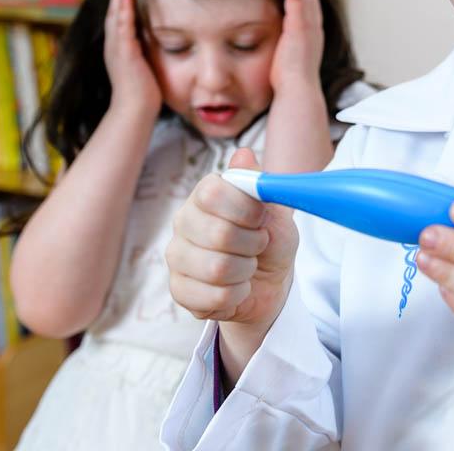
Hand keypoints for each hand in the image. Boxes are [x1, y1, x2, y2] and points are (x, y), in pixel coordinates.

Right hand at [103, 0, 161, 116]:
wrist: (135, 110)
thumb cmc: (142, 91)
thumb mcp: (141, 64)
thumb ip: (142, 50)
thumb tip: (149, 39)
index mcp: (118, 48)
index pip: (118, 19)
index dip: (120, 0)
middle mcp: (114, 46)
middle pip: (113, 13)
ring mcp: (117, 49)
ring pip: (116, 17)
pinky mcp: (124, 54)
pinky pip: (122, 28)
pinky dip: (123, 11)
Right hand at [166, 149, 298, 327]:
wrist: (269, 282)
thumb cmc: (270, 240)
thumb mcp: (276, 209)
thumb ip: (260, 184)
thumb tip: (243, 155)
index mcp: (205, 195)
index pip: (213, 193)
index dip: (246, 209)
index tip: (262, 218)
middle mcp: (184, 222)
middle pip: (218, 234)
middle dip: (253, 245)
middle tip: (259, 246)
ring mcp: (177, 257)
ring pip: (217, 269)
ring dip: (246, 271)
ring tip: (247, 267)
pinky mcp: (179, 290)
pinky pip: (213, 298)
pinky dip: (236, 296)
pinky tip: (236, 288)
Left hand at [269, 0, 324, 93]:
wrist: (298, 90)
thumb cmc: (292, 82)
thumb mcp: (291, 60)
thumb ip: (289, 48)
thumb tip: (282, 49)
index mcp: (312, 35)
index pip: (310, 7)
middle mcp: (314, 28)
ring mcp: (308, 27)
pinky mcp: (299, 27)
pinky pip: (297, 0)